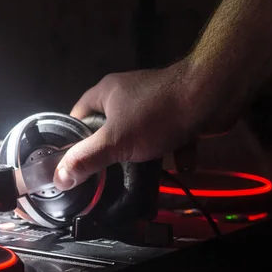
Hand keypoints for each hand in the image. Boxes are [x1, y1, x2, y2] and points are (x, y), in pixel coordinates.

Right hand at [52, 59, 231, 190]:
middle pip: (109, 126)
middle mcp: (127, 93)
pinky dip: (172, 150)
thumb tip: (59, 178)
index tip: (75, 162)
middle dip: (111, 149)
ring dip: (142, 153)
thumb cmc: (157, 114)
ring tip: (140, 172)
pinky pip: (168, 134)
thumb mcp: (115, 141)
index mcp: (105, 92)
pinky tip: (178, 166)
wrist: (211, 96)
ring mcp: (154, 100)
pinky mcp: (177, 110)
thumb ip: (86, 160)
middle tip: (108, 171)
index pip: (78, 116)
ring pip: (139, 132)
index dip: (74, 139)